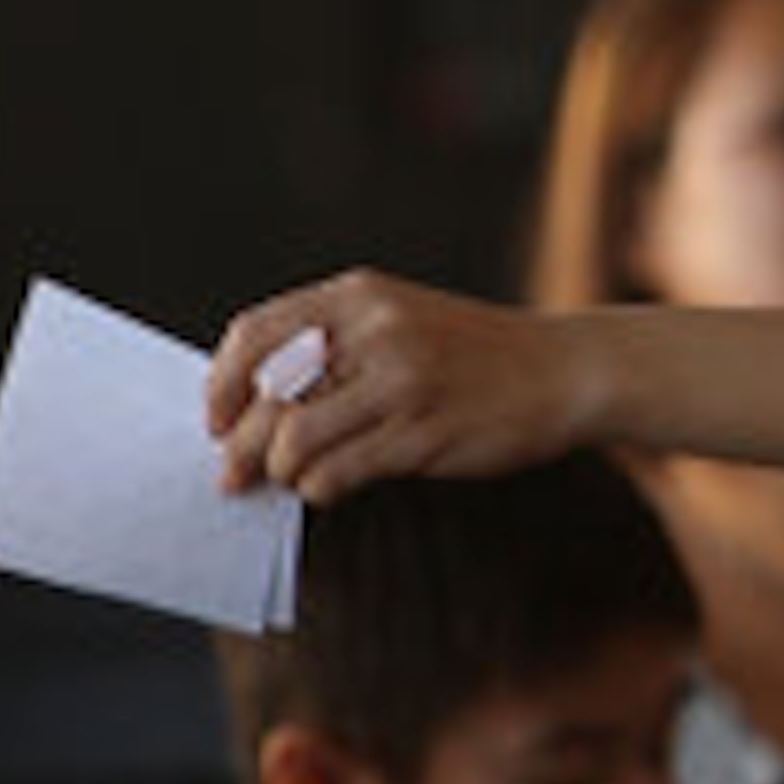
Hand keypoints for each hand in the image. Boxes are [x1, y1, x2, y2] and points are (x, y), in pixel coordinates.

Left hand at [209, 271, 591, 500]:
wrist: (566, 370)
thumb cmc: (476, 354)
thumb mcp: (401, 321)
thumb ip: (333, 348)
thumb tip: (251, 406)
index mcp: (361, 296)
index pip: (253, 335)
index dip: (221, 385)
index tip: (216, 419)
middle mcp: (376, 331)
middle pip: (266, 396)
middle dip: (238, 447)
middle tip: (232, 476)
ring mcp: (401, 382)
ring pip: (293, 442)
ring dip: (281, 472)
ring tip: (295, 479)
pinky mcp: (422, 433)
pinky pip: (336, 473)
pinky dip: (321, 488)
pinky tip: (335, 485)